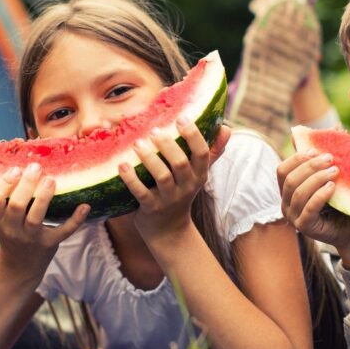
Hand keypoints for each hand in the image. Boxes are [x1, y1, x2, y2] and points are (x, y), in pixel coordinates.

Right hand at [0, 163, 87, 272]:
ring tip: (51, 179)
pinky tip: (85, 205)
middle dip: (25, 185)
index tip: (14, 170)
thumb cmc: (7, 233)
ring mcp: (31, 237)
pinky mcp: (50, 243)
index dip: (3, 184)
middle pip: (16, 206)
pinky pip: (64, 232)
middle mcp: (12, 229)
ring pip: (36, 217)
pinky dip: (76, 219)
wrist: (21, 265)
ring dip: (44, 197)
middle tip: (35, 167)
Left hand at [119, 119, 229, 239]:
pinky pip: (140, 192)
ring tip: (136, 143)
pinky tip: (122, 164)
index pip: (202, 153)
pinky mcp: (151, 208)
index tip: (181, 118)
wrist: (168, 230)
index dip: (193, 135)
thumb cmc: (182, 192)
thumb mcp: (198, 175)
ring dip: (149, 158)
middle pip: (180, 163)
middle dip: (167, 145)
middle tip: (153, 129)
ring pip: (162, 176)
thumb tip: (227, 128)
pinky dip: (131, 178)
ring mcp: (168, 198)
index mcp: (199, 175)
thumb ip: (211, 151)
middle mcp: (186, 187)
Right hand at [277, 148, 349, 249]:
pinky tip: (332, 187)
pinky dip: (320, 195)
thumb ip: (315, 162)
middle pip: (290, 179)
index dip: (297, 158)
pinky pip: (309, 208)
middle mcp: (285, 204)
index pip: (282, 170)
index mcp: (287, 191)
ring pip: (299, 192)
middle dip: (310, 166)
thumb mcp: (326, 179)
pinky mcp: (305, 227)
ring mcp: (293, 217)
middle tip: (330, 159)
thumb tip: (299, 132)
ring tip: (335, 171)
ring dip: (317, 178)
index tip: (315, 151)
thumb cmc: (339, 203)